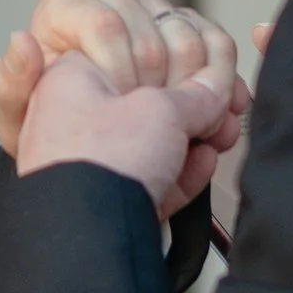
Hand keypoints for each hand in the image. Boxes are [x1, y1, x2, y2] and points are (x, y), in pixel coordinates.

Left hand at [0, 0, 239, 157]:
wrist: (89, 150)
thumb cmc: (47, 133)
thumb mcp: (20, 120)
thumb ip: (12, 83)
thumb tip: (21, 39)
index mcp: (62, 8)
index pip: (107, 23)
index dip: (121, 69)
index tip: (121, 107)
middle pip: (155, 24)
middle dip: (165, 82)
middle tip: (162, 126)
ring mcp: (148, 9)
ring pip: (191, 31)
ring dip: (205, 83)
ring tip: (201, 128)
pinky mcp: (181, 29)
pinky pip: (216, 42)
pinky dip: (226, 80)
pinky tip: (226, 114)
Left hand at [14, 49, 241, 217]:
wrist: (86, 239)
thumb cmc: (103, 161)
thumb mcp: (160, 110)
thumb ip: (196, 95)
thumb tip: (216, 89)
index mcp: (71, 79)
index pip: (131, 53)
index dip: (176, 63)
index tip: (207, 74)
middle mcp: (71, 117)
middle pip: (144, 102)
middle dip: (190, 107)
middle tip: (221, 109)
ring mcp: (88, 161)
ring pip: (150, 143)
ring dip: (192, 140)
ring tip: (220, 137)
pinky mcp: (105, 200)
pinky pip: (148, 179)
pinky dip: (180, 172)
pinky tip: (205, 163)